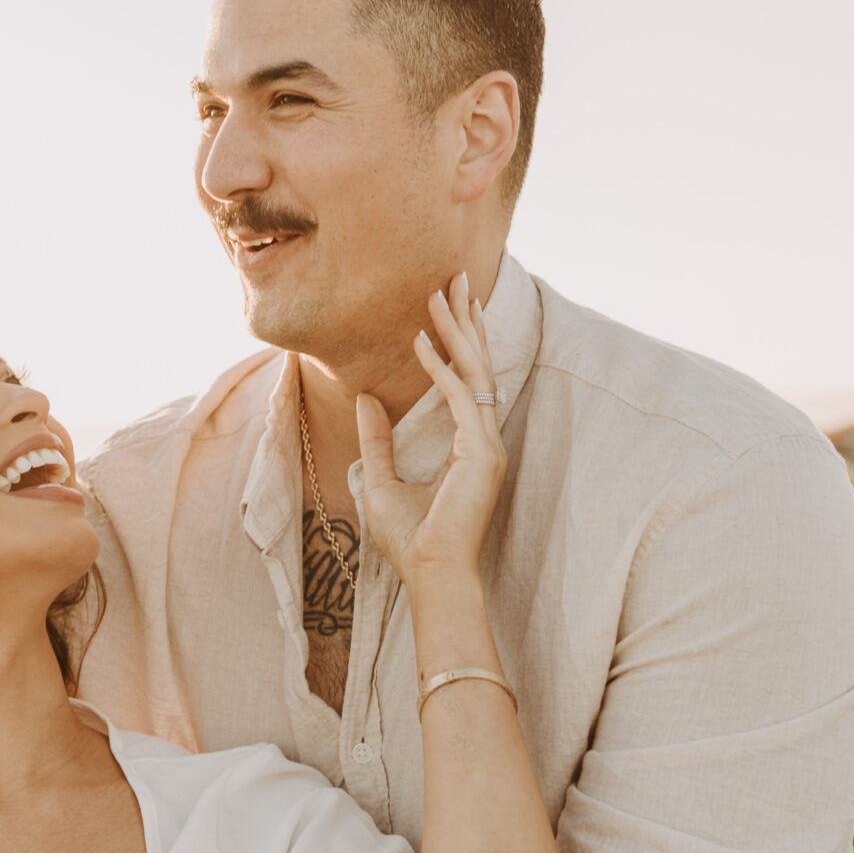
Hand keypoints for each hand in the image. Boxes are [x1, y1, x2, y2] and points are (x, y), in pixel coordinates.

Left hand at [355, 273, 505, 587]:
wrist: (430, 574)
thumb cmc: (411, 540)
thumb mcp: (381, 480)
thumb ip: (376, 439)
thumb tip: (365, 397)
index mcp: (470, 445)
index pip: (467, 381)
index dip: (457, 342)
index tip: (447, 307)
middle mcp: (485, 439)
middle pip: (478, 366)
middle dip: (466, 320)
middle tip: (456, 278)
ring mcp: (488, 445)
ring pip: (475, 372)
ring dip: (457, 331)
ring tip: (441, 293)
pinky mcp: (482, 452)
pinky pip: (462, 397)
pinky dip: (441, 369)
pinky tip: (420, 342)